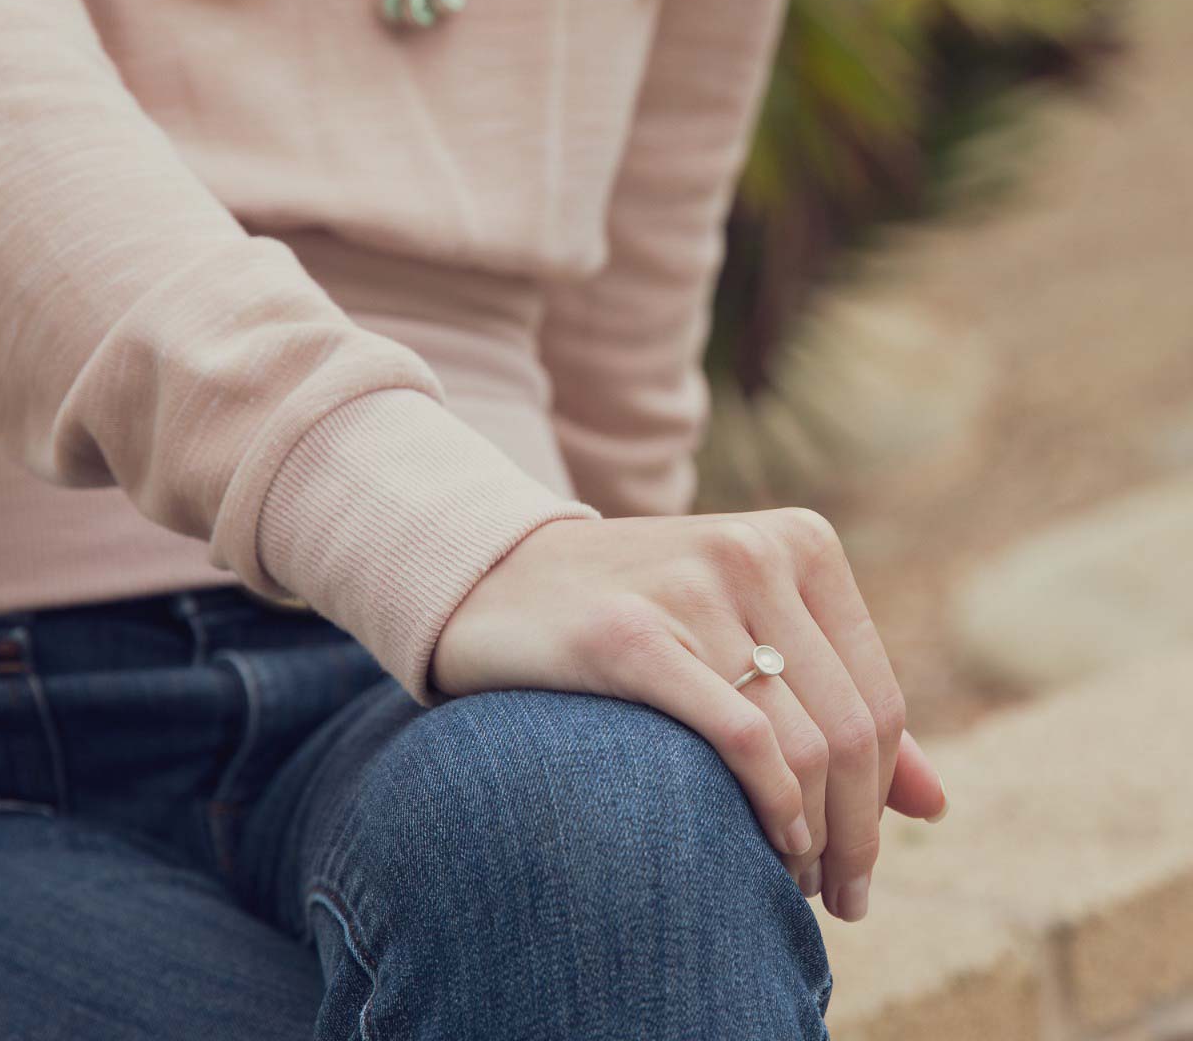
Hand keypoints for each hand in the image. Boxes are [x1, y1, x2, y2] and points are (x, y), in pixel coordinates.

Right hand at [431, 509, 946, 921]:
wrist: (501, 580)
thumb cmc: (638, 613)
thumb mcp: (749, 631)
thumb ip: (840, 705)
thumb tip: (936, 805)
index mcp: (800, 542)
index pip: (880, 699)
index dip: (880, 799)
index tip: (860, 862)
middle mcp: (754, 553)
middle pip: (852, 730)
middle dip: (858, 835)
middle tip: (840, 895)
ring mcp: (693, 589)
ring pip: (804, 746)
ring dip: (815, 838)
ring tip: (794, 881)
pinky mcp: (630, 635)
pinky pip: (743, 738)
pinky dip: (772, 810)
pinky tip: (767, 847)